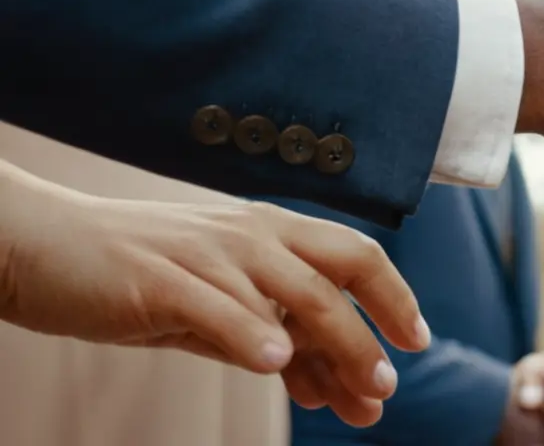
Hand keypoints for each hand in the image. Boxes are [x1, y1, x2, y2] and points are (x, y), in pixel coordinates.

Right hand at [0, 159, 429, 427]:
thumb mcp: (209, 304)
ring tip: (359, 393)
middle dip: (375, 328)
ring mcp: (207, 255)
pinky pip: (216, 307)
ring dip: (334, 346)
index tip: (418, 340)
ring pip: (293, 296)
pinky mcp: (160, 281)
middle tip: (390, 384)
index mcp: (266, 233)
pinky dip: (251, 334)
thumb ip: (263, 332)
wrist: (42, 246)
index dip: (394, 296)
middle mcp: (248, 235)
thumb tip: (316, 374)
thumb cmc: (133, 274)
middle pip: (338, 274)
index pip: (353, 255)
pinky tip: (279, 366)